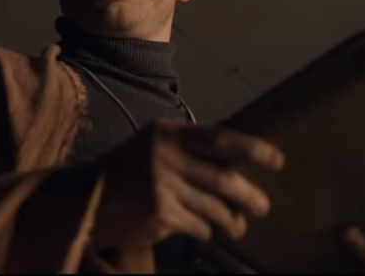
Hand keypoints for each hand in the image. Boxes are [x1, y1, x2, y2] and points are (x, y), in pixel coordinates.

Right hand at [90, 118, 284, 248]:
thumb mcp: (156, 143)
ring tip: (239, 226)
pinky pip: (197, 225)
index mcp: (169, 133)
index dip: (252, 149)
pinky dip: (206, 230)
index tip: (277, 161)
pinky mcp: (160, 215)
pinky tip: (207, 230)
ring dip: (232, 220)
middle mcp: (166, 157)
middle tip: (263, 206)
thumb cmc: (128, 168)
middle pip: (223, 178)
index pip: (220, 138)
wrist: (87, 195)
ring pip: (214, 207)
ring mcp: (162, 187)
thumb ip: (191, 146)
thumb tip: (237, 156)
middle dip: (249, 196)